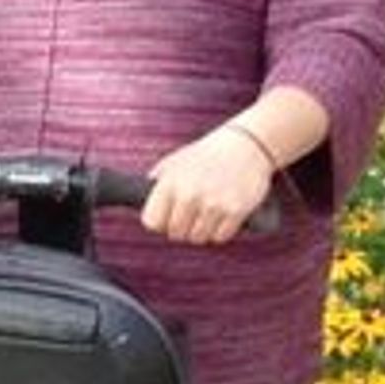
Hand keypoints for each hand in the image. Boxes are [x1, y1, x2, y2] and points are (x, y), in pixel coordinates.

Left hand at [142, 125, 278, 247]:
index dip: (159, 223)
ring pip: (197, 238)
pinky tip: (221, 216)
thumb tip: (138, 198)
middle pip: (175, 233)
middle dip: (181, 228)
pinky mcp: (236, 211)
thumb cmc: (206, 155)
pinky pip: (219, 237)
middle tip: (190, 217)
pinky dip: (220, 231)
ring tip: (206, 214)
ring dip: (201, 231)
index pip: (152, 222)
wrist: (246, 145)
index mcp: (169, 183)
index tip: (167, 218)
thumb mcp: (174, 161)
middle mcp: (189, 195)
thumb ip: (156, 182)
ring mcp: (213, 204)